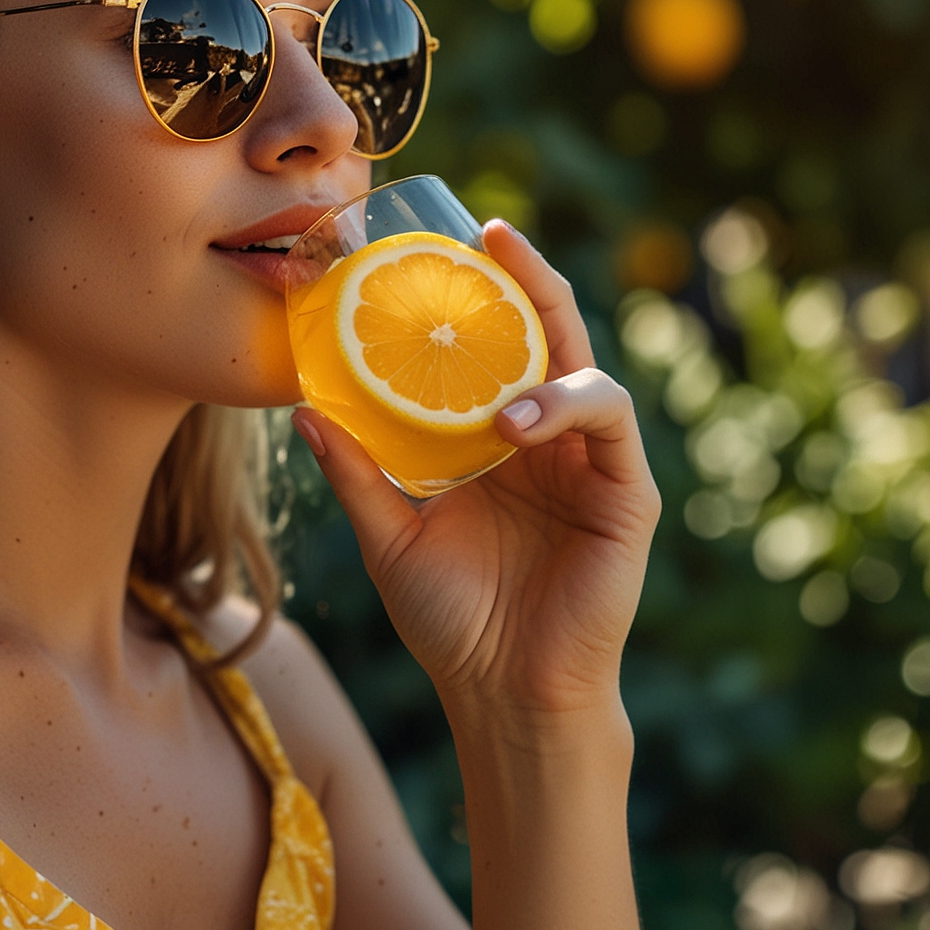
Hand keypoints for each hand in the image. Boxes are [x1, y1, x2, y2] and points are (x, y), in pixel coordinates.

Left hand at [291, 219, 660, 720]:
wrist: (502, 693)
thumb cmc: (451, 619)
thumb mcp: (388, 536)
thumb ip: (356, 473)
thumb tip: (303, 410)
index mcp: (497, 437)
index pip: (496, 347)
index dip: (481, 294)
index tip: (448, 243)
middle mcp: (549, 438)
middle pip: (549, 334)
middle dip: (529, 278)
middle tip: (494, 235)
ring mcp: (591, 462)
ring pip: (586, 370)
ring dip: (544, 360)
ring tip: (497, 398)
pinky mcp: (626, 495)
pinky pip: (610, 424)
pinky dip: (570, 409)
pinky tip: (522, 426)